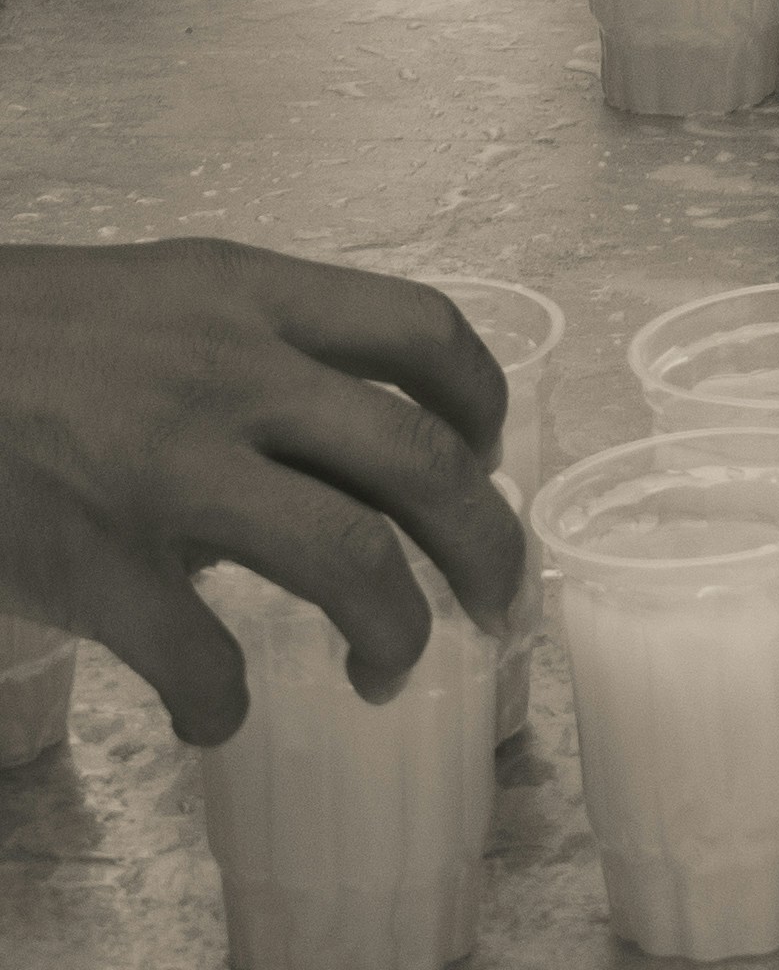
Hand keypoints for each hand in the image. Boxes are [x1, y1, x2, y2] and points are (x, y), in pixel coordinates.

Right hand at [0, 240, 518, 746]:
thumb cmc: (48, 338)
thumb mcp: (175, 297)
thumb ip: (264, 349)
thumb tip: (347, 442)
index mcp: (256, 299)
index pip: (423, 330)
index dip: (484, 403)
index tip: (490, 458)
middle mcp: (233, 373)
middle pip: (418, 457)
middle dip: (484, 540)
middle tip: (496, 598)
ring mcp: (170, 469)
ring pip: (347, 555)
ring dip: (394, 629)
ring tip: (393, 668)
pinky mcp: (100, 561)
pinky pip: (201, 656)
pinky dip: (224, 702)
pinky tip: (218, 713)